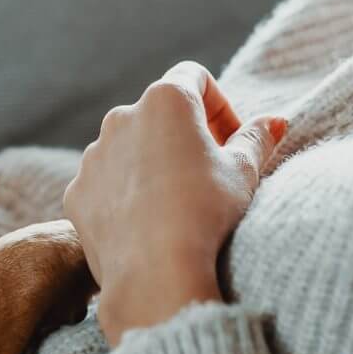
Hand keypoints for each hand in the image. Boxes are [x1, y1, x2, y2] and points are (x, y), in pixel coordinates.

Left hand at [63, 61, 287, 347]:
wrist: (154, 274)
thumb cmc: (205, 214)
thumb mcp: (244, 172)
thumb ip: (258, 138)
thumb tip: (275, 121)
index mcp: (165, 100)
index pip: (194, 78)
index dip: (219, 106)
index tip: (232, 141)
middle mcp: (121, 116)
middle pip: (159, 113)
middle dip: (185, 135)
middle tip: (210, 174)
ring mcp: (93, 154)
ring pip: (128, 147)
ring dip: (152, 163)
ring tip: (177, 204)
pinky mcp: (77, 191)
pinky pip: (105, 182)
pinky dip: (125, 193)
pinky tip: (147, 224)